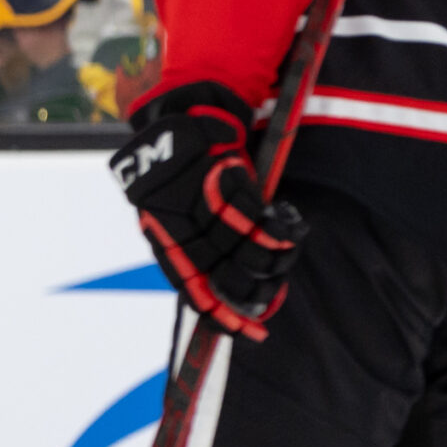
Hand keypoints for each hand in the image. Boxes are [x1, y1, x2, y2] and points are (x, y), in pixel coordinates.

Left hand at [111, 82, 305, 339]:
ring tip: (281, 260)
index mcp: (161, 235)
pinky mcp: (223, 177)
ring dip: (267, 258)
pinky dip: (273, 229)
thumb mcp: (176, 208)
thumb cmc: (183, 166)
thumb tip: (225, 284)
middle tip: (270, 297)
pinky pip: (253, 214)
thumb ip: (193, 243)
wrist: (183, 114)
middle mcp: (176, 223)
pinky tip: (285, 235)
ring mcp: (199, 202)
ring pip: (240, 245)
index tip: (249, 332)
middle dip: (249, 289)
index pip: (190, 285)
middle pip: (219, 272)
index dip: (219, 312)